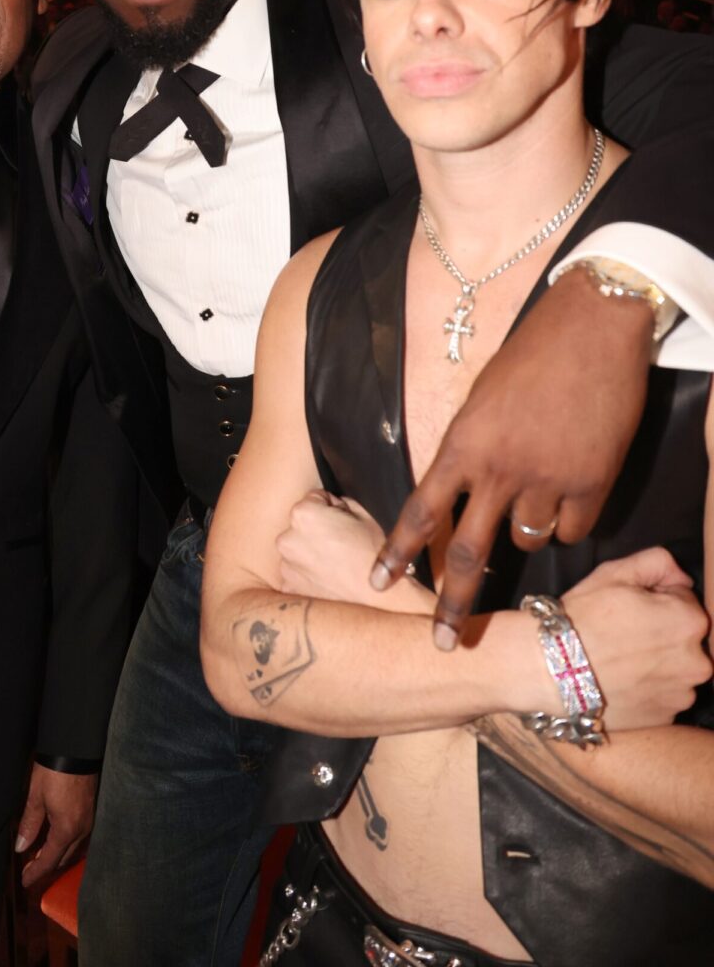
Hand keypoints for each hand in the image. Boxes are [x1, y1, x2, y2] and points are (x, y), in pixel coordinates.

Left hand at [15, 763, 97, 887]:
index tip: (26, 882)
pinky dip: (67, 843)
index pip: (49, 860)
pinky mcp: (92, 810)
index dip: (36, 873)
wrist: (77, 748)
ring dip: (58, 854)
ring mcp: (90, 820)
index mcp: (66, 829)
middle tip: (30, 868)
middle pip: (64, 858)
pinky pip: (80, 837)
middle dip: (47, 865)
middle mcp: (82, 829)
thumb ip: (30, 825)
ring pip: (74, 848)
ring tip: (42, 855)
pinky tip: (58, 838)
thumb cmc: (54, 772)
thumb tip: (21, 848)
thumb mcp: (36, 798)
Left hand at [276, 491, 430, 615]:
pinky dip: (307, 576)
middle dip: (315, 531)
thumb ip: (340, 503)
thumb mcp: (363, 515)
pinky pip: (295, 574)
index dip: (331, 509)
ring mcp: (286, 565)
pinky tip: (327, 580)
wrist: (378, 599)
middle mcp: (287, 538)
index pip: (313, 499)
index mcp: (303, 514)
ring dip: (308, 553)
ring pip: (296, 550)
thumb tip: (332, 506)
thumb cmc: (372, 555)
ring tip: (334, 565)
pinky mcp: (289, 588)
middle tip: (339, 545)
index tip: (342, 523)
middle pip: (300, 526)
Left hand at [372, 268, 652, 645]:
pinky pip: (575, 527)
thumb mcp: (482, 398)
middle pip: (470, 552)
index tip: (376, 582)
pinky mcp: (591, 482)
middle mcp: (498, 469)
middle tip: (444, 642)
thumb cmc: (531, 353)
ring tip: (541, 490)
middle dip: (454, 604)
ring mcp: (546, 478)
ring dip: (530, 529)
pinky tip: (576, 485)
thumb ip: (471, 449)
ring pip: (530, 538)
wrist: (592, 326)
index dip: (397, 552)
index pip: (420, 510)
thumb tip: (465, 489)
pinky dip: (573, 516)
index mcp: (462, 444)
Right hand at [560, 548, 710, 731]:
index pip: (684, 599)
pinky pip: (664, 695)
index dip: (656, 597)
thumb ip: (658, 562)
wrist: (551, 669)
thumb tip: (682, 579)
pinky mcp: (665, 718)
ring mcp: (682, 694)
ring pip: (676, 667)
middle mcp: (697, 662)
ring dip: (659, 661)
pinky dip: (649, 687)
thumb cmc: (583, 617)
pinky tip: (623, 680)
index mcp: (690, 622)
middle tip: (624, 632)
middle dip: (663, 630)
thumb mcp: (615, 572)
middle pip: (684, 636)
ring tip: (622, 659)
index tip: (630, 605)